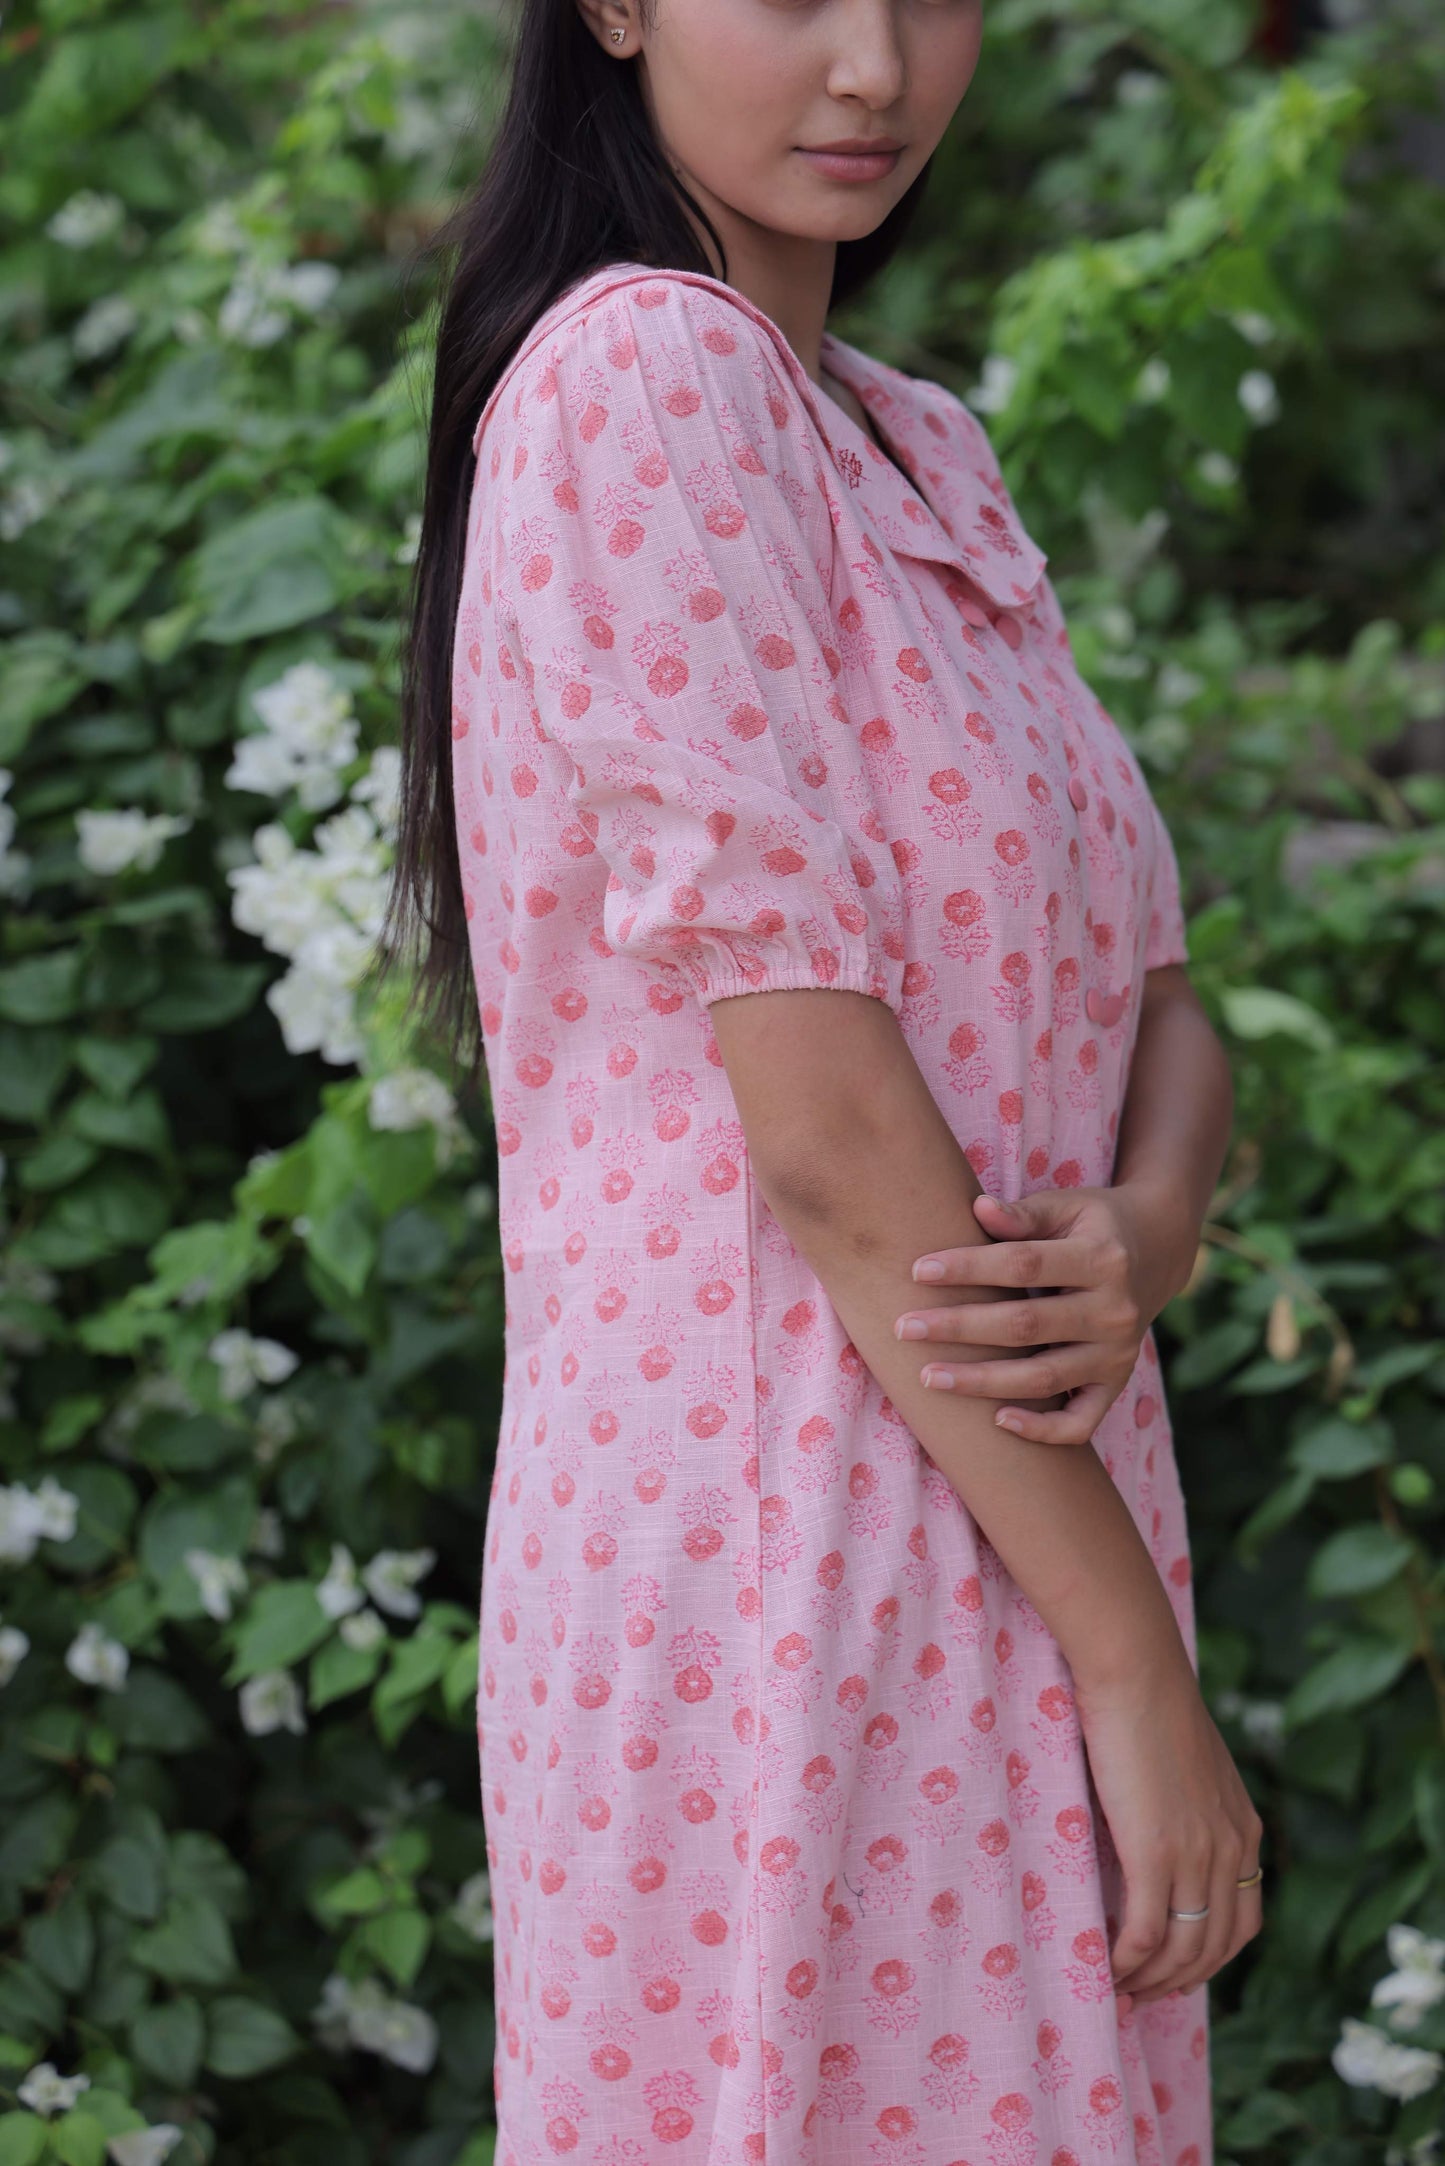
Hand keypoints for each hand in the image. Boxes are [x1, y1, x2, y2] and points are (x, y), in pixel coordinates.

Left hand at [894, 1181, 1195, 1444]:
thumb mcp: (1067, 1205)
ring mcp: (1117, 1353)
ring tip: (928, 1378)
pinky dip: (1043, 1431)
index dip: (969, 1267)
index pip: (1023, 1265)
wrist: (1157, 1250)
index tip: (917, 1270)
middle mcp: (1114, 1310)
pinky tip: (998, 1420)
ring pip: (1044, 1379)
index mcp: (1101, 1258)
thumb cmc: (1093, 1223)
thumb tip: (977, 1209)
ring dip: (983, 1382)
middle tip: (905, 1328)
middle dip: (960, 1328)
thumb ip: (1023, 1213)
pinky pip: (1081, 1422)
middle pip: (1026, 1325)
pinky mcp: (1116, 1383)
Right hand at [1076, 1659, 1264, 2011]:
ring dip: (1149, 1980)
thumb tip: (1160, 1823)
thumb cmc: (1149, 1701)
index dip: (1208, 1958)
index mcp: (1243, 1829)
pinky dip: (1127, 1961)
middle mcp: (1231, 1850)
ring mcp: (1197, 1856)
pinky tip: (1105, 1967)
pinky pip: (1146, 1933)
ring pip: (1182, 1950)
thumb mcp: (1189, 1762)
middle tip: (1140, 1994)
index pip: (1241, 1922)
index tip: (1172, 1971)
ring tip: (1118, 1989)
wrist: (1136, 1670)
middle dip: (1178, 1982)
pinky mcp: (1156, 1853)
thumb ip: (1190, 1802)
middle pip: (1215, 1947)